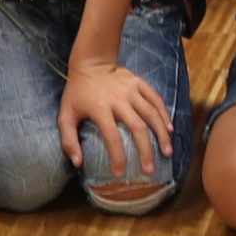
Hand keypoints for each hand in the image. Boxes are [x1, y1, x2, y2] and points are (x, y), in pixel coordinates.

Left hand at [59, 56, 171, 180]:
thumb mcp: (65, 115)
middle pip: (137, 127)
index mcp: (99, 108)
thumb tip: (78, 163)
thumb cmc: (77, 93)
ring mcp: (131, 90)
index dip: (117, 158)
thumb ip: (68, 140)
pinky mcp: (139, 82)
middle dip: (145, 150)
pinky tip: (169, 129)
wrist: (91, 61)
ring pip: (151, 114)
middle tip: (149, 170)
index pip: (112, 137)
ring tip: (167, 152)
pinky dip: (164, 114)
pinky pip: (156, 99)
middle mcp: (118, 99)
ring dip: (161, 134)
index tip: (120, 174)